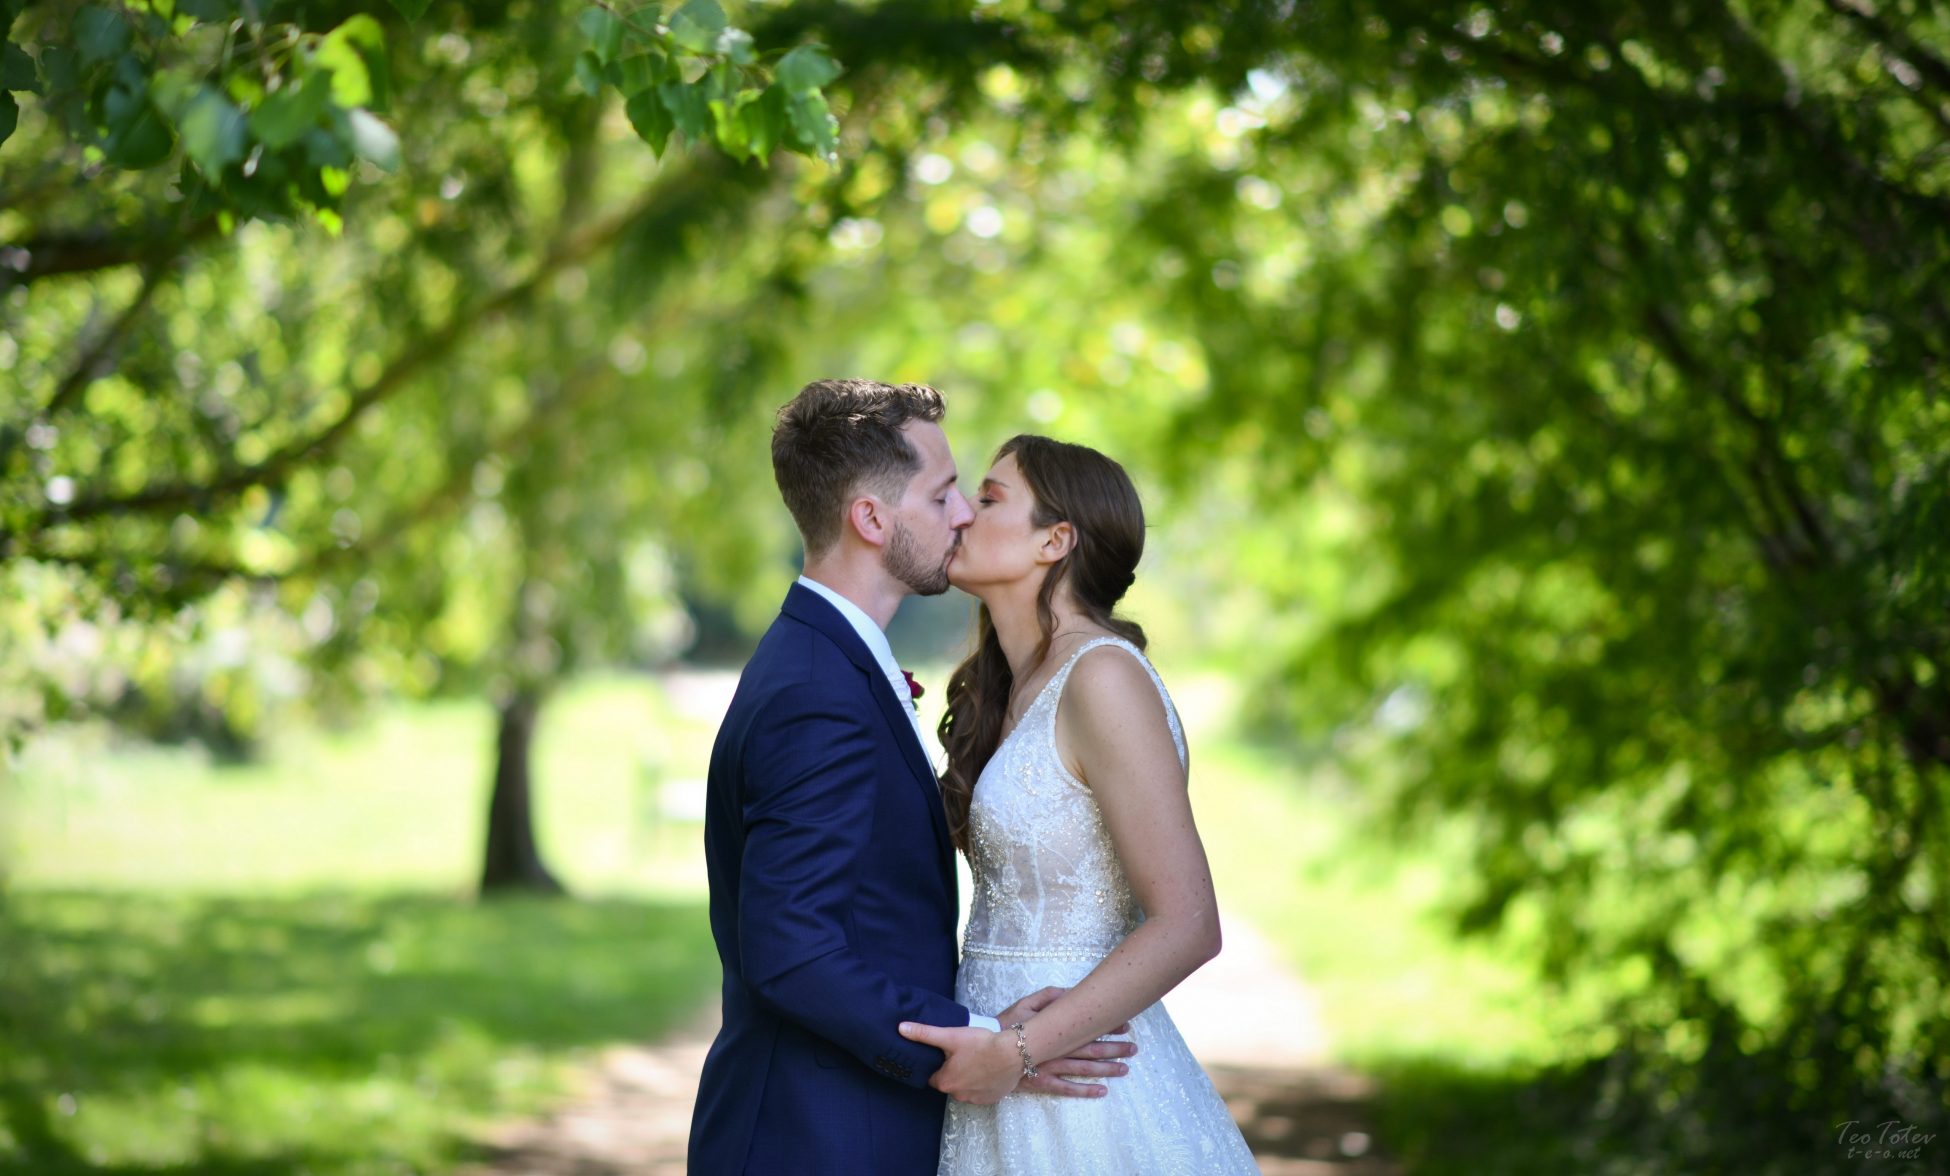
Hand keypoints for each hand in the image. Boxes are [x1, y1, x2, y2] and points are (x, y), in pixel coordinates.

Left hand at [898, 1021, 1020, 1104]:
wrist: (1014, 1053)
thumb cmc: (981, 1044)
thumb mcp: (950, 1035)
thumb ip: (924, 1034)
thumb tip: (900, 1028)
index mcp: (944, 1082)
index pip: (932, 1076)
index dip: (938, 1064)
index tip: (945, 1054)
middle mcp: (957, 1096)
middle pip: (949, 1082)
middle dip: (953, 1071)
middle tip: (963, 1053)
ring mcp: (975, 1099)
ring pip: (965, 1088)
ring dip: (968, 1078)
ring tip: (977, 1060)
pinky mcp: (991, 1099)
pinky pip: (980, 1092)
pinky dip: (982, 1083)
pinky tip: (988, 1069)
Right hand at [993, 986, 1139, 1098]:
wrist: (985, 1049)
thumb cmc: (1006, 1024)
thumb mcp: (1026, 1002)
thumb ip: (1050, 996)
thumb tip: (1072, 993)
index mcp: (1054, 1029)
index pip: (1087, 1027)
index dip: (1108, 1026)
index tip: (1126, 1025)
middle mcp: (1056, 1049)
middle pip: (1090, 1049)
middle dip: (1114, 1048)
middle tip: (1134, 1048)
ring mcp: (1049, 1068)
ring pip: (1083, 1069)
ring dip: (1106, 1069)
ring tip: (1125, 1068)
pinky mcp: (1041, 1083)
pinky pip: (1066, 1089)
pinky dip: (1085, 1091)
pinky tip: (1102, 1091)